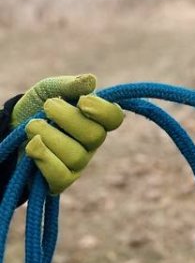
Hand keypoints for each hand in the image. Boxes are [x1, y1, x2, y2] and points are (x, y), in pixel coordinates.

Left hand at [11, 74, 123, 194]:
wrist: (12, 128)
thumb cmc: (37, 106)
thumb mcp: (50, 88)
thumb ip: (70, 85)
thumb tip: (91, 81)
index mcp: (97, 117)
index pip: (114, 118)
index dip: (102, 110)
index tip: (81, 100)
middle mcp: (92, 142)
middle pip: (95, 136)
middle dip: (68, 119)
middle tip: (47, 105)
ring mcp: (78, 163)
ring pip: (75, 156)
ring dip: (49, 137)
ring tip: (31, 125)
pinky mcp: (61, 181)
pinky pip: (60, 176)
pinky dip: (44, 158)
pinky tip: (32, 145)